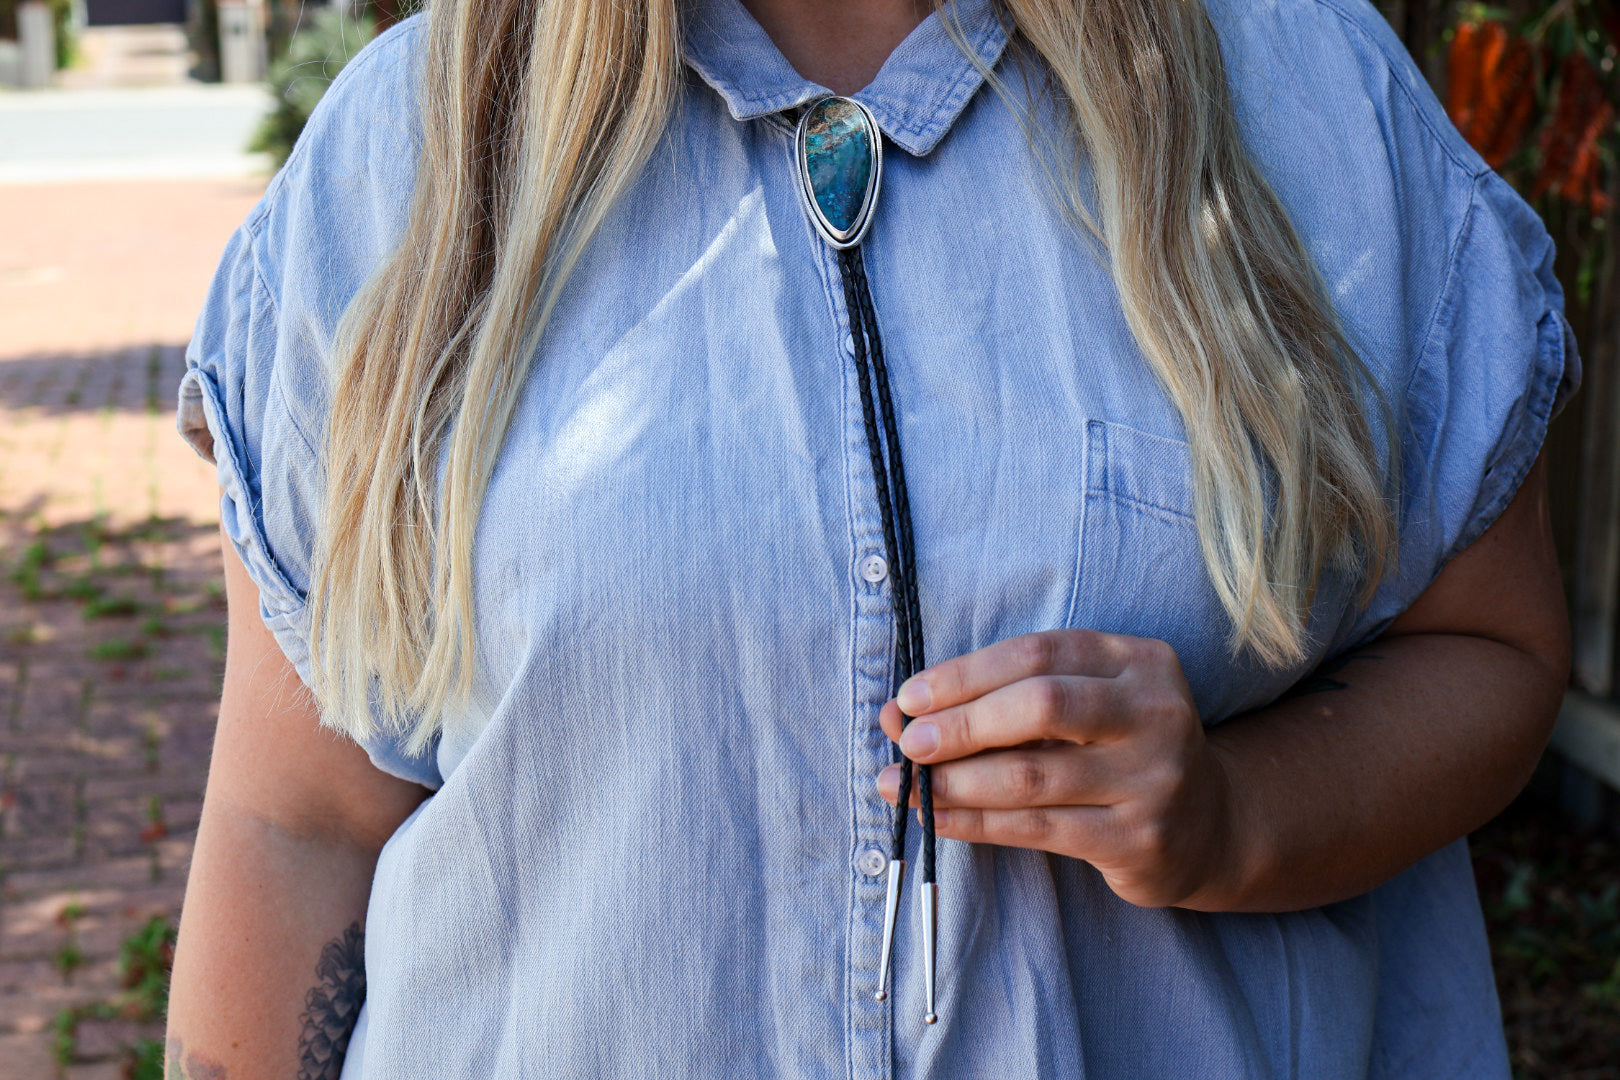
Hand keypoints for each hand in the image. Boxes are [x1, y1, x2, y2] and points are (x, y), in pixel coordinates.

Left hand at [876, 629, 1238, 908]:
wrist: (1211, 826)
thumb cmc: (1119, 750)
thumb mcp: (1083, 705)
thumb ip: (1003, 697)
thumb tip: (898, 712)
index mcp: (1139, 660)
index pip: (1038, 653)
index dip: (966, 674)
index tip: (910, 697)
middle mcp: (1155, 712)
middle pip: (1041, 705)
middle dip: (962, 723)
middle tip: (908, 742)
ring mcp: (1154, 778)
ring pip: (1032, 775)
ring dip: (956, 780)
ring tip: (904, 785)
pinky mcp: (1139, 838)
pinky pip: (1038, 827)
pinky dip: (976, 822)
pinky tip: (936, 817)